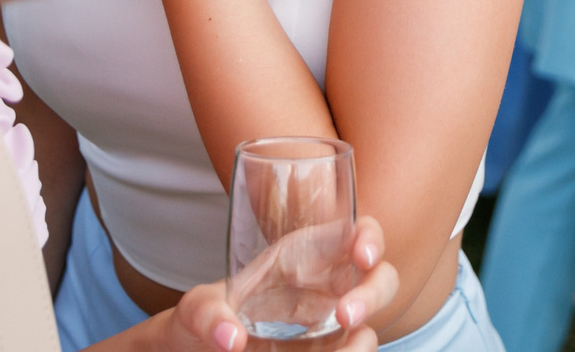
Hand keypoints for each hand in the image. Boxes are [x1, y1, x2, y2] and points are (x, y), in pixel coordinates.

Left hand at [161, 219, 395, 350]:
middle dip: (374, 294)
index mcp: (302, 258)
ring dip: (363, 342)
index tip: (362, 255)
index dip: (369, 237)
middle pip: (378, 279)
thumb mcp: (195, 310)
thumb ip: (207, 315)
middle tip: (346, 316)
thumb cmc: (200, 322)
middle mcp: (324, 292)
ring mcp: (328, 331)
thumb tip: (231, 337)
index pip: (353, 233)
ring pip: (368, 328)